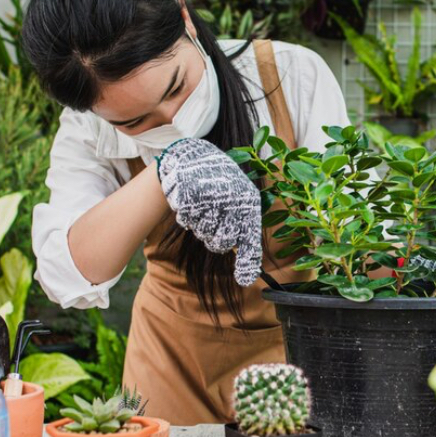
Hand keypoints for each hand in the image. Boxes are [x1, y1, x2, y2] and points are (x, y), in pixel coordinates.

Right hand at [156, 138, 261, 286]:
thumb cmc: (220, 187)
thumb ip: (245, 239)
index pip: (249, 237)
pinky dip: (186, 215)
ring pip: (202, 233)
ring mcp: (211, 197)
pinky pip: (187, 221)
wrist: (194, 155)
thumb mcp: (239, 206)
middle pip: (220, 243)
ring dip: (199, 224)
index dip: (248, 261)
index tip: (245, 280)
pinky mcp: (190, 195)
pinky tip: (191, 199)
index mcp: (249, 201)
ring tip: (203, 204)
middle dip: (214, 238)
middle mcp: (232, 199)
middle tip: (212, 221)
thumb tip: (248, 279)